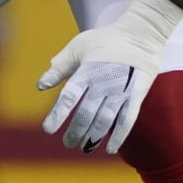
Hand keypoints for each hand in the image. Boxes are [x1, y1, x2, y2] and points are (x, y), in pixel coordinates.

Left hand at [37, 0, 182, 153]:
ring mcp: (120, 91)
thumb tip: (41, 85)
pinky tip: (109, 149)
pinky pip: (127, 120)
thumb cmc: (106, 39)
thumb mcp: (79, 46)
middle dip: (75, 131)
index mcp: (86, 72)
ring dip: (93, 137)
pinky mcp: (136, 96)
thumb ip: (60, 66)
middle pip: (85, 114)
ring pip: (104, 121)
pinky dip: (118, 137)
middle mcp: (102, 84)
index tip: (48, 130)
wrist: (141, 34)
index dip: (57, 115)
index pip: (68, 98)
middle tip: (68, 143)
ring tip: (85, 148)